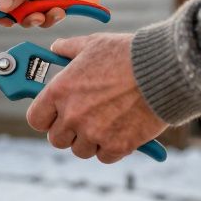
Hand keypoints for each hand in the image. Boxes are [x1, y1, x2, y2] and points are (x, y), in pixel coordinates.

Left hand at [27, 33, 165, 163]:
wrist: (164, 70)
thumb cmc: (127, 54)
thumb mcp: (93, 44)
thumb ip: (69, 49)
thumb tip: (56, 48)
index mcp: (60, 91)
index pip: (36, 120)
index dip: (45, 118)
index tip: (53, 116)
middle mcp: (72, 115)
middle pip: (57, 140)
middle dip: (68, 131)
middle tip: (83, 119)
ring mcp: (94, 133)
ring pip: (81, 150)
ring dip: (90, 140)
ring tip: (104, 123)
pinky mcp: (117, 146)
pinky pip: (104, 156)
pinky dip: (111, 148)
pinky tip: (120, 130)